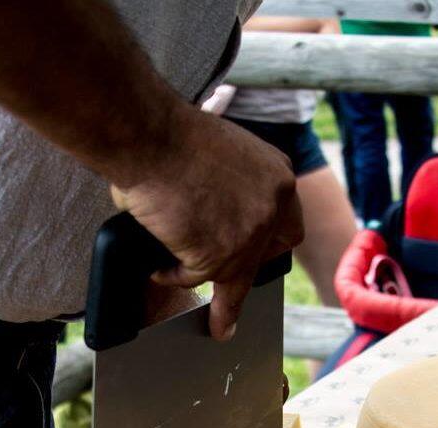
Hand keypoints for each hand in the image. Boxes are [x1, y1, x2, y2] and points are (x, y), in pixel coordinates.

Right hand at [112, 106, 302, 339]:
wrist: (150, 136)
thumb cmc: (170, 135)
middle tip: (228, 283)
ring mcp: (249, 234)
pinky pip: (194, 277)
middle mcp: (272, 206)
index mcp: (276, 175)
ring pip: (232, 276)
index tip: (254, 251)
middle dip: (245, 269)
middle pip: (268, 254)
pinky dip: (174, 276)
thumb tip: (213, 212)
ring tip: (178, 277)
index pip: (287, 224)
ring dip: (205, 279)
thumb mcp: (222, 153)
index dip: (268, 241)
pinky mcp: (219, 256)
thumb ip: (232, 185)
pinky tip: (161, 270)